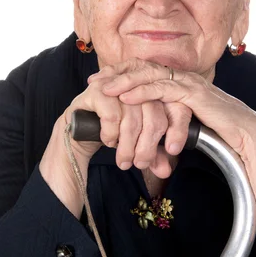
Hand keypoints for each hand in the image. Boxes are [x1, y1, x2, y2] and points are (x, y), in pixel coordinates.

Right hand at [64, 64, 189, 176]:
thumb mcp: (138, 145)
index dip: (176, 133)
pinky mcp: (100, 90)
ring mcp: (119, 85)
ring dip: (127, 146)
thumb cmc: (114, 134)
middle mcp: (140, 85)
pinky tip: (108, 140)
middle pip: (155, 118)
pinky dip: (111, 134)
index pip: (175, 112)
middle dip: (147, 147)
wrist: (79, 129)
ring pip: (133, 120)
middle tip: (139, 164)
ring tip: (123, 160)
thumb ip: (154, 156)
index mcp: (157, 93)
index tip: (170, 153)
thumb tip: (166, 171)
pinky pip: (113, 116)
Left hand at [88, 57, 255, 161]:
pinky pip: (163, 90)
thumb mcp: (186, 123)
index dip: (121, 74)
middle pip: (143, 68)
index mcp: (179, 82)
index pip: (145, 72)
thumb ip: (168, 120)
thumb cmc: (217, 131)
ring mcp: (188, 83)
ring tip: (102, 88)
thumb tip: (150, 130)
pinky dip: (142, 92)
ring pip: (150, 76)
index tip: (100, 81)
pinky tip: (125, 96)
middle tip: (93, 81)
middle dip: (116, 73)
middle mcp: (182, 77)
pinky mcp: (194, 94)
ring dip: (123, 81)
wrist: (244, 135)